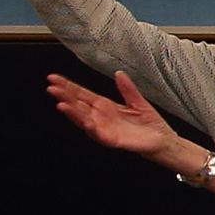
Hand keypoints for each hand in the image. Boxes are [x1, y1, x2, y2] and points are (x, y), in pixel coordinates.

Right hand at [44, 68, 185, 164]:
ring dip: (72, 113)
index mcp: (104, 106)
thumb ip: (127, 89)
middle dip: (64, 97)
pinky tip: (85, 121)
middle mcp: (100, 117)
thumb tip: (119, 73)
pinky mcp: (112, 140)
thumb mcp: (137, 102)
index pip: (81, 94)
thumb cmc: (150, 124)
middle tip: (51, 87)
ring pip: (83, 120)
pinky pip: (98, 134)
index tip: (54, 78)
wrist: (163, 141)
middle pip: (78, 105)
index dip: (68, 86)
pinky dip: (90, 128)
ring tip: (61, 104)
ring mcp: (104, 128)